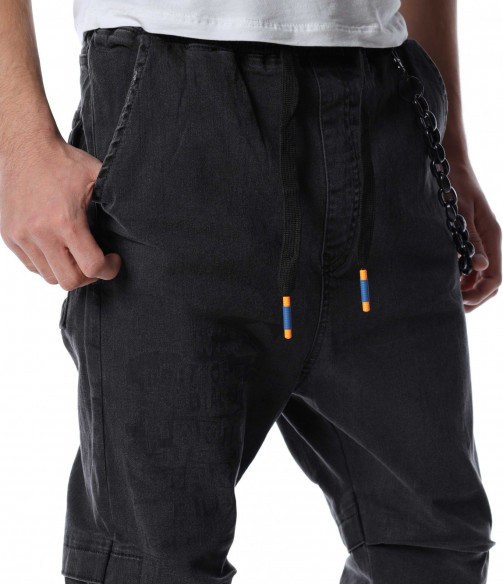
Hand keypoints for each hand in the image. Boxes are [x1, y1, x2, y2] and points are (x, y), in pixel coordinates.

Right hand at [0, 133, 120, 290]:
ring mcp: (22, 236)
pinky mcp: (10, 237)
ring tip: (79, 256)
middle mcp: (40, 233)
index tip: (114, 260)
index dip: (109, 270)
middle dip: (89, 277)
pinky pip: (32, 266)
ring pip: (50, 276)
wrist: (25, 147)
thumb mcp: (97, 177)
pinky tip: (60, 250)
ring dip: (68, 271)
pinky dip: (49, 265)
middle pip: (69, 280)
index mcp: (66, 220)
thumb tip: (142, 216)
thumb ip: (116, 201)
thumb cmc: (64, 162)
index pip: (92, 266)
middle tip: (97, 262)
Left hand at [449, 159, 501, 311]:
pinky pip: (469, 265)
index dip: (480, 293)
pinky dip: (460, 276)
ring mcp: (479, 241)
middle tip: (452, 306)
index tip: (461, 302)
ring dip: (466, 288)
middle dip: (474, 297)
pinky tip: (446, 280)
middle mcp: (488, 242)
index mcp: (491, 237)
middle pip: (489, 280)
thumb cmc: (454, 186)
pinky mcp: (468, 238)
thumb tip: (480, 267)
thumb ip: (470, 240)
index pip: (494, 277)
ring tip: (447, 296)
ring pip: (479, 275)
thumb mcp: (460, 213)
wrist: (449, 166)